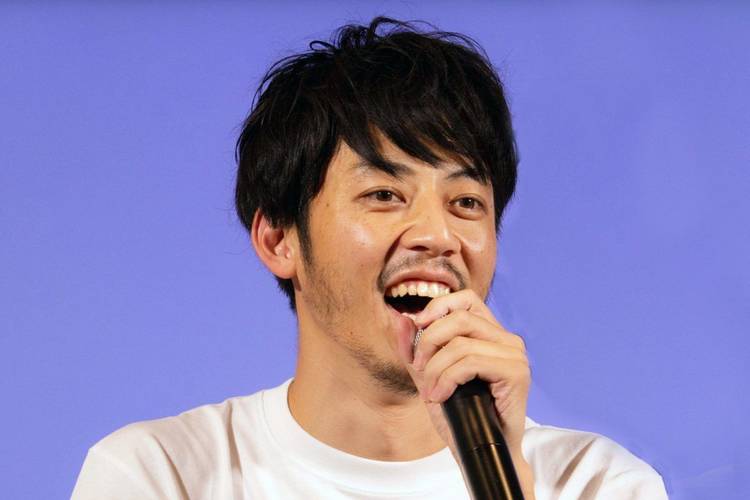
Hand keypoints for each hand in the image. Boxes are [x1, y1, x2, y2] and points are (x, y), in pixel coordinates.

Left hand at [398, 289, 534, 497]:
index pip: (465, 299)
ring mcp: (514, 354)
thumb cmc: (460, 416)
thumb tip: (401, 318)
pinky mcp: (516, 372)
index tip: (417, 327)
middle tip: (419, 368)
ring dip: (436, 369)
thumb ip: (414, 349)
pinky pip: (471, 362)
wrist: (480, 452)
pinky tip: (441, 397)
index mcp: (490, 334)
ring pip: (461, 343)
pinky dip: (448, 379)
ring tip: (431, 392)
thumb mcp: (428, 377)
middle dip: (429, 341)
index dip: (438, 306)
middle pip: (459, 317)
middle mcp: (506, 339)